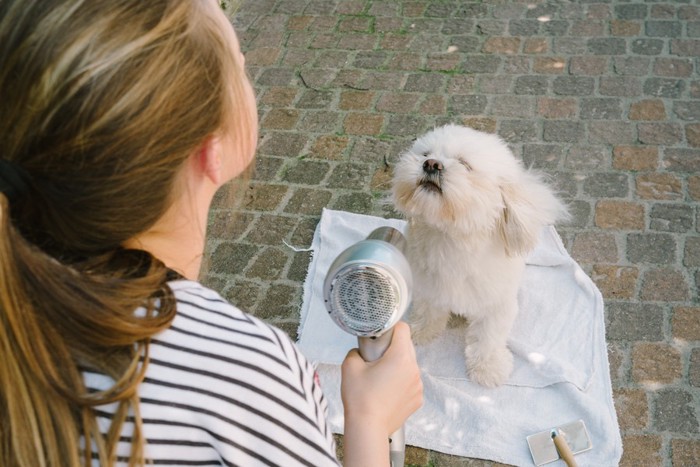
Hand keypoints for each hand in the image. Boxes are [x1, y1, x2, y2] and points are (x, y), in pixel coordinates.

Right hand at [340, 321, 422, 435]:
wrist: (368, 428)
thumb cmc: (360, 399)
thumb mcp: (350, 365)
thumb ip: (357, 350)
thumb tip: (361, 350)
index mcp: (401, 357)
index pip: (403, 328)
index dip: (390, 328)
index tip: (380, 336)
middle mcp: (414, 369)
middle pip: (407, 347)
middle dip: (392, 348)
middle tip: (376, 358)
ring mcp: (418, 385)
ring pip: (409, 365)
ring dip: (397, 366)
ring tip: (380, 378)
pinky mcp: (417, 398)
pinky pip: (410, 382)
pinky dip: (401, 382)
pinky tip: (386, 391)